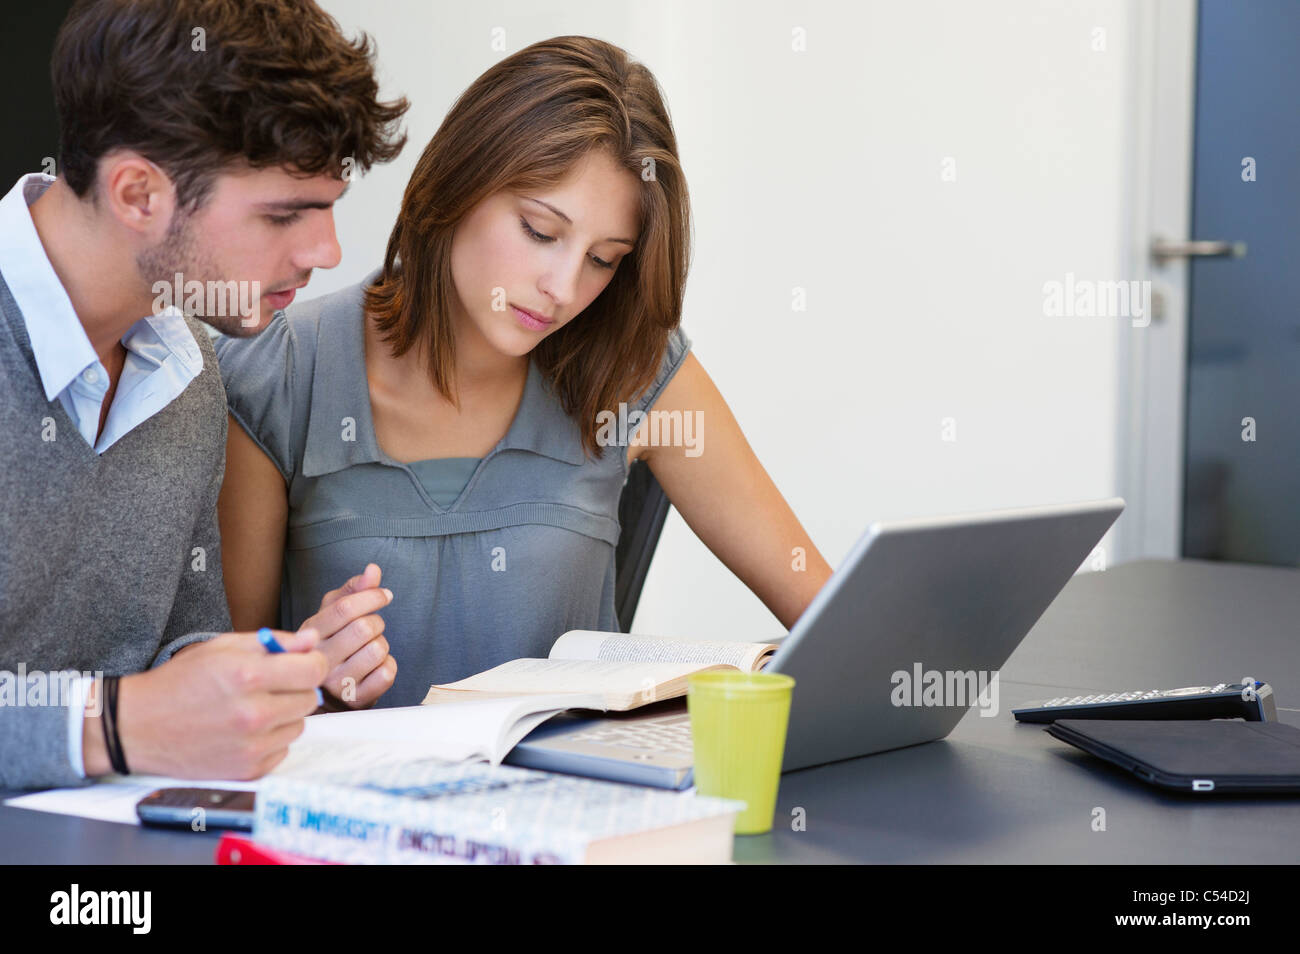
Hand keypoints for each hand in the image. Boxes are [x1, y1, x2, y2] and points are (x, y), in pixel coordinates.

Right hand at [84, 629, 327, 779]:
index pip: (314, 669)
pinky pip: (282, 749)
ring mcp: (251, 746)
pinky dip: (271, 740)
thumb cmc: (179, 682)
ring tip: (251, 708)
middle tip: (270, 686)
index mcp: (248, 675)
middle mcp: (254, 713)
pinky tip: (243, 731)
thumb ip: (273, 642)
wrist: (137, 726)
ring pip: (299, 725)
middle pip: (310, 698)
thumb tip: (312, 640)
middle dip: (296, 688)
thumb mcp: (222, 648)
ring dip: (284, 715)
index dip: (312, 663)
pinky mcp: (247, 770)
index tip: (302, 664)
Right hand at [308, 563, 397, 709]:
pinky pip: (386, 673)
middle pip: (364, 628)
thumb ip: (353, 589)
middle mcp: (319, 659)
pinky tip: (374, 668)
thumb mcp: (333, 613)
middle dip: (377, 623)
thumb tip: (373, 569)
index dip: (371, 597)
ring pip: (378, 650)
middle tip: (372, 628)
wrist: (325, 691)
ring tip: (368, 650)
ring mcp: (336, 683)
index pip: (344, 609)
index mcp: (311, 632)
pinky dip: (388, 666)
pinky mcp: (355, 700)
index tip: (385, 595)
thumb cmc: (332, 643)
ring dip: (381, 645)